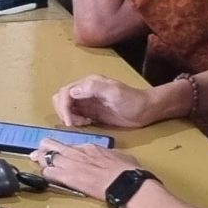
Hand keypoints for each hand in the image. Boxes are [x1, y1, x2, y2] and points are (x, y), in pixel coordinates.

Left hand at [33, 139, 144, 199]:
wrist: (124, 182)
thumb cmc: (127, 171)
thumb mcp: (119, 156)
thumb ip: (109, 155)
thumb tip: (110, 158)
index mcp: (89, 147)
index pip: (68, 145)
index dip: (61, 150)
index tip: (57, 153)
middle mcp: (76, 153)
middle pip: (51, 146)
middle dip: (44, 150)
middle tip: (38, 154)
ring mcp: (71, 164)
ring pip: (46, 158)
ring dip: (42, 162)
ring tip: (39, 165)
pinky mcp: (68, 177)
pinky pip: (49, 173)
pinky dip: (46, 175)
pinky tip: (45, 177)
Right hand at [54, 75, 174, 128]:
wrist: (146, 110)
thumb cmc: (132, 100)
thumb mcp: (114, 92)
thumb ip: (94, 87)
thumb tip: (73, 91)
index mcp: (88, 83)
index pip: (65, 93)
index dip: (64, 107)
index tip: (70, 122)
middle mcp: (85, 90)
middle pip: (61, 98)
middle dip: (63, 112)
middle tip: (75, 123)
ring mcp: (87, 101)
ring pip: (66, 107)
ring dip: (69, 117)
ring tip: (82, 123)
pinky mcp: (91, 112)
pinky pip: (75, 115)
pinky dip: (75, 120)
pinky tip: (87, 124)